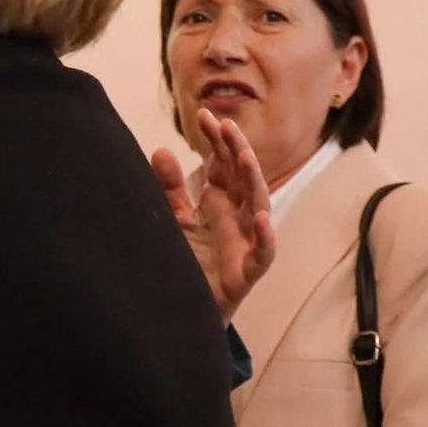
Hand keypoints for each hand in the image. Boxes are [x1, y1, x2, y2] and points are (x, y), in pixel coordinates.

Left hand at [150, 109, 273, 323]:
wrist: (182, 310)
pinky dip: (265, 237)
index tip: (205, 115)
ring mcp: (245, 244)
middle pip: (244, 178)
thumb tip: (162, 150)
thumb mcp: (173, 220)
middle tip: (225, 126)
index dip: (218, 140)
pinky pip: (263, 254)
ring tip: (244, 156)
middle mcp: (236, 219)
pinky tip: (261, 219)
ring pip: (258, 208)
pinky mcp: (246, 274)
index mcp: (220, 202)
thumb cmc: (185, 261)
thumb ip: (168, 189)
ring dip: (253, 182)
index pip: (224, 164)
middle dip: (236, 150)